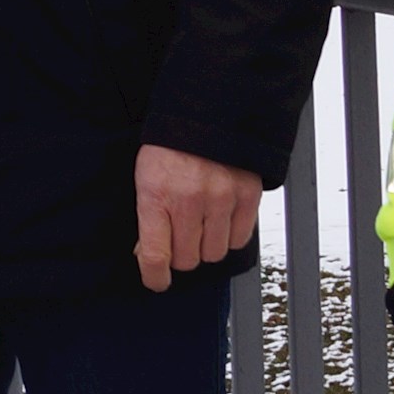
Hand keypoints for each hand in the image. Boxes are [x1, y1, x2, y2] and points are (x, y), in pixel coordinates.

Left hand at [134, 143, 259, 290]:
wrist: (207, 112)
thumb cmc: (170, 145)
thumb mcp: (146, 177)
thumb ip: (148, 216)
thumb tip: (148, 254)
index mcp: (157, 195)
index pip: (155, 254)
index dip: (154, 276)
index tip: (156, 281)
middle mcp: (190, 201)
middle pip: (187, 260)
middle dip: (181, 255)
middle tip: (180, 238)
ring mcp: (222, 199)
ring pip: (215, 253)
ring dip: (207, 247)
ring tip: (202, 226)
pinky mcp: (247, 196)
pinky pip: (240, 239)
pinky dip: (230, 236)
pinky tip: (221, 220)